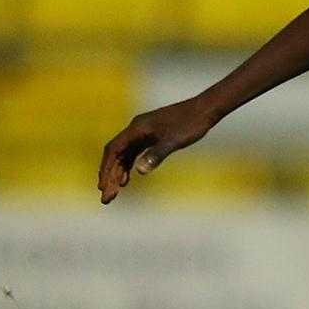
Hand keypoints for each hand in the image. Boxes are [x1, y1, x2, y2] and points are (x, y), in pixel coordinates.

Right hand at [98, 97, 218, 203]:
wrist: (205, 109)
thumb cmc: (191, 124)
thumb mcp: (174, 141)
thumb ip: (156, 155)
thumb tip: (139, 171)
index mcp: (137, 129)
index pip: (113, 151)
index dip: (106, 170)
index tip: (103, 188)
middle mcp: (136, 129)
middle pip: (116, 155)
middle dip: (110, 177)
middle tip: (107, 199)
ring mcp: (143, 132)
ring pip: (124, 155)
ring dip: (117, 173)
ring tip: (114, 193)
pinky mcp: (152, 135)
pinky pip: (133, 152)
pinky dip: (128, 166)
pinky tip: (127, 179)